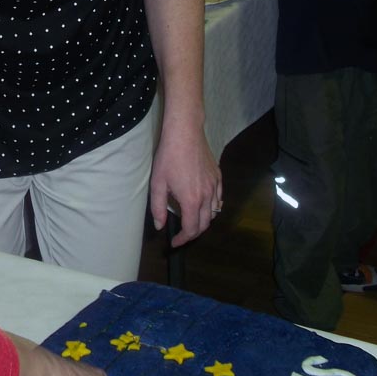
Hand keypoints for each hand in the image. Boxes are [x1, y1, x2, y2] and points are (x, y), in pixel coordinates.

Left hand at [149, 123, 221, 247]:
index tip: (175, 242)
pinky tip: (204, 205)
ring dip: (204, 221)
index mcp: (191, 200)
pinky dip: (213, 207)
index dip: (183, 239)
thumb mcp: (158, 183)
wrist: (185, 134)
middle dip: (193, 233)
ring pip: (214, 212)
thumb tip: (160, 226)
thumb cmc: (169, 157)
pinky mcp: (218, 176)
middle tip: (182, 234)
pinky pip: (219, 199)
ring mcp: (215, 186)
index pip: (191, 229)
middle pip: (205, 224)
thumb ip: (158, 208)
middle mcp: (207, 196)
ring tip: (192, 220)